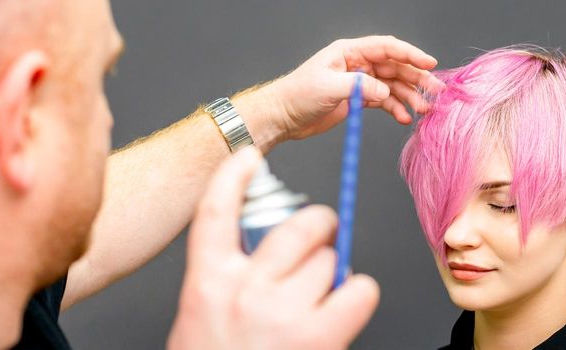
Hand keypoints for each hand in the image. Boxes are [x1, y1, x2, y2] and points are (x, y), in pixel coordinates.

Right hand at [167, 147, 379, 349]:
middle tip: (321, 239)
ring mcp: (282, 311)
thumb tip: (282, 248)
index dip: (234, 176)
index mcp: (207, 282)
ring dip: (333, 273)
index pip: (216, 211)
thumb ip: (232, 278)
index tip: (249, 157)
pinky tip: (342, 310)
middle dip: (318, 227)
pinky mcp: (318, 335)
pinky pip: (358, 288)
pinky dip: (359, 295)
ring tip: (318, 302)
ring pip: (331, 259)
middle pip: (298, 226)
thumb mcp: (206, 314)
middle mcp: (244, 290)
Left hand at [271, 35, 445, 139]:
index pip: (387, 47)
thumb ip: (359, 87)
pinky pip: (383, 101)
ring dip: (409, 96)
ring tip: (423, 109)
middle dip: (417, 78)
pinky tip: (405, 118)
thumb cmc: (297, 95)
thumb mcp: (328, 87)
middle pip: (395, 67)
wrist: (283, 117)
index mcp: (348, 52)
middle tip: (436, 90)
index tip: (429, 63)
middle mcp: (356, 64)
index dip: (410, 54)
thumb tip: (385, 91)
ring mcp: (359, 82)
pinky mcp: (357, 100)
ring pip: (392, 85)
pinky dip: (395, 109)